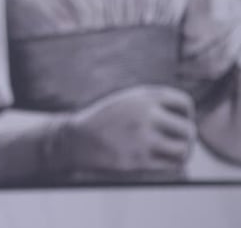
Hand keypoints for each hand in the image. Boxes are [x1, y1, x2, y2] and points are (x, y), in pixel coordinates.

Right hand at [54, 85, 195, 175]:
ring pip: (183, 150)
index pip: (184, 103)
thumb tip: (188, 117)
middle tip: (177, 142)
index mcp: (143, 96)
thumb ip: (155, 103)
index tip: (176, 121)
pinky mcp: (138, 160)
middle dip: (186, 138)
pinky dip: (171, 166)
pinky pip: (171, 166)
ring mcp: (141, 138)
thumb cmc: (105, 120)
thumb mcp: (127, 100)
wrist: (75, 139)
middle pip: (188, 130)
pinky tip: (161, 162)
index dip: (185, 114)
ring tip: (171, 154)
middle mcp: (144, 115)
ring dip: (181, 154)